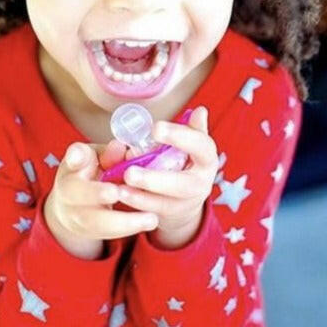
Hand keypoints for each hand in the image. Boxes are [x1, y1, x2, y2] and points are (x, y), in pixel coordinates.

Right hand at [45, 141, 159, 247]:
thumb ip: (109, 153)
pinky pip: (107, 233)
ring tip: (151, 218)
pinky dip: (128, 228)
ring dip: (123, 221)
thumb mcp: (98, 156)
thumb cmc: (89, 170)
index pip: (71, 159)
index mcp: (72, 166)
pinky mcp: (87, 231)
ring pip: (94, 222)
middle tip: (117, 192)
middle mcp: (66, 191)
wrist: (71, 203)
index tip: (80, 157)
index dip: (75, 157)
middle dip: (96, 193)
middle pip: (76, 193)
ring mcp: (74, 214)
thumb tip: (121, 147)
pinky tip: (149, 221)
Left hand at [117, 106, 217, 244]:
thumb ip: (189, 130)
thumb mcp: (190, 145)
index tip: (155, 128)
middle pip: (182, 184)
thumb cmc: (184, 161)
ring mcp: (186, 203)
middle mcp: (201, 183)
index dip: (179, 136)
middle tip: (130, 172)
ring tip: (119, 188)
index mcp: (206, 159)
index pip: (200, 146)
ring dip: (140, 196)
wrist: (186, 199)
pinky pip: (153, 212)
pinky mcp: (171, 216)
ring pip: (164, 203)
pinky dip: (136, 205)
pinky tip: (121, 196)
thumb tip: (200, 110)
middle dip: (155, 179)